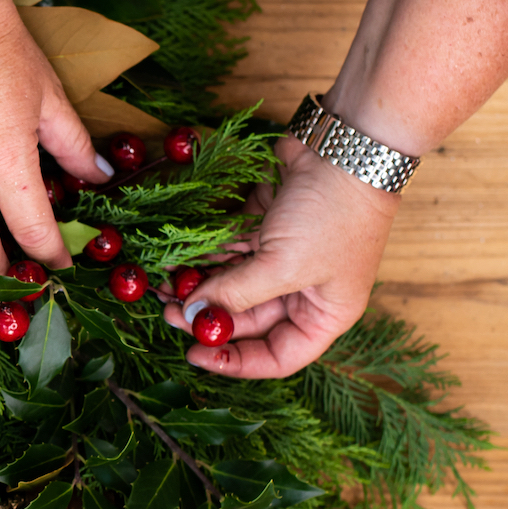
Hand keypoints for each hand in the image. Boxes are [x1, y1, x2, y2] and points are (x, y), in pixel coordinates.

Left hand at [163, 136, 400, 377]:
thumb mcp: (284, 266)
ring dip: (198, 286)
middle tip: (166, 312)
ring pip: (232, 283)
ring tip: (160, 288)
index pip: (277, 356)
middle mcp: (303, 291)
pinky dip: (202, 255)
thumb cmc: (333, 215)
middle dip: (207, 317)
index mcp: (324, 314)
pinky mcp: (264, 226)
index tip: (194, 356)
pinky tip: (173, 260)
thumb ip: (236, 294)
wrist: (346, 146)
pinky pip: (227, 250)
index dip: (236, 362)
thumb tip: (191, 315)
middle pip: (247, 319)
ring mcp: (282, 257)